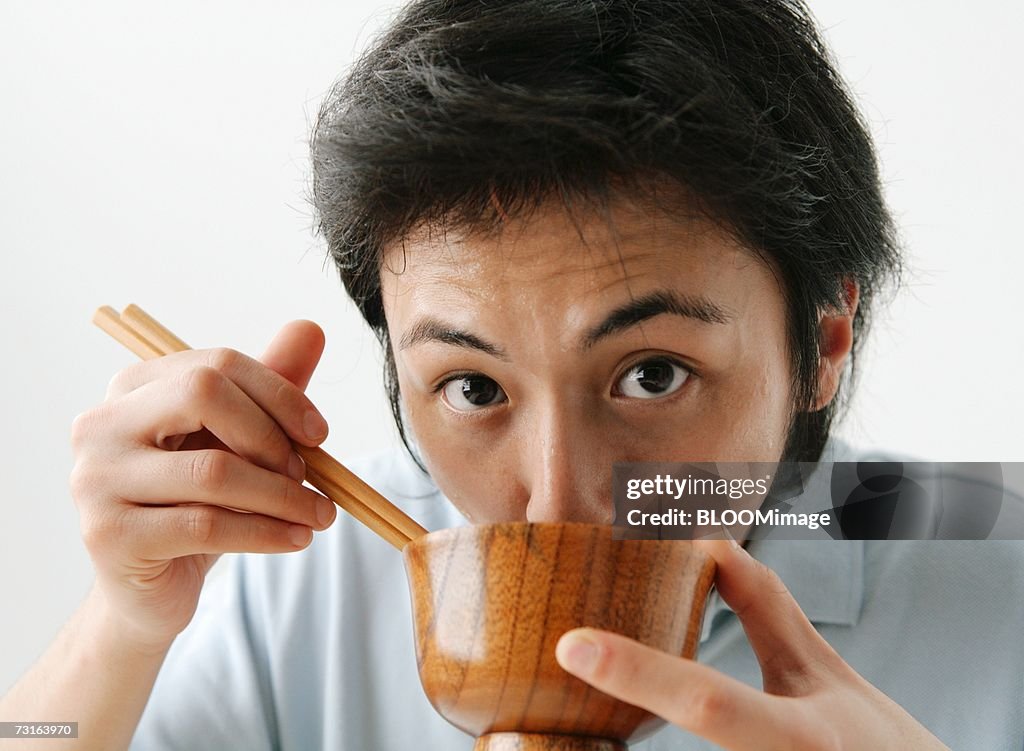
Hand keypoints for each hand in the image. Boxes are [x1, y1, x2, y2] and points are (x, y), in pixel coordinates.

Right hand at [70, 320, 336, 651]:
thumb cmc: (197, 504)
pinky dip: (265, 533)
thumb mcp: (236, 443)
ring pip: (213, 471)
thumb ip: (269, 386)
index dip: (278, 394)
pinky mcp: (109, 535)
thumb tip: (311, 328)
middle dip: (272, 436)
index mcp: (132, 388)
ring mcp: (97, 480)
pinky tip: (296, 539)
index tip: (319, 433)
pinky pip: (206, 526)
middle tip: (309, 475)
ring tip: (319, 514)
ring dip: (283, 495)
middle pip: (204, 395)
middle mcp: (102, 424)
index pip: (217, 364)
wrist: (150, 586)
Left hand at [555, 539, 948, 749]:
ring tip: (596, 690)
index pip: (709, 702)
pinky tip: (637, 700)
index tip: (571, 646)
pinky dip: (672, 728)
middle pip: (690, 740)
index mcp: (801, 739)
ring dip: (642, 708)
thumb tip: (712, 547)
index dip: (638, 672)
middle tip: (576, 662)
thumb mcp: (827, 678)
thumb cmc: (881, 749)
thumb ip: (767, 614)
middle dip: (628, 697)